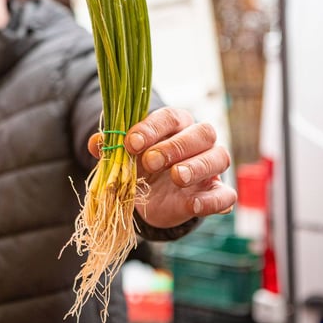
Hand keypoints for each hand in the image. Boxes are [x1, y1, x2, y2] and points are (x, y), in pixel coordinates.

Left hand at [88, 107, 234, 228]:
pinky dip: (212, 200)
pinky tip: (193, 205)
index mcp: (175, 125)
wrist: (152, 199)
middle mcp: (199, 141)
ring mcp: (211, 168)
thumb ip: (112, 149)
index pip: (170, 117)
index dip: (151, 128)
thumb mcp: (124, 158)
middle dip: (175, 146)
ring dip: (198, 166)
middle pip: (201, 132)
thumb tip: (96, 142)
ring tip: (176, 176)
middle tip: (151, 161)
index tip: (131, 143)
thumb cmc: (141, 168)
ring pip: (219, 157)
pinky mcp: (217, 193)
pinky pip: (226, 195)